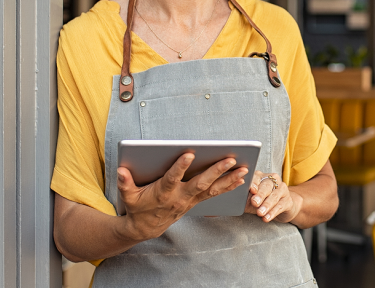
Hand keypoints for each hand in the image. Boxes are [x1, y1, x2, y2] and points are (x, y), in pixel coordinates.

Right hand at [117, 153, 247, 240]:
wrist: (146, 228)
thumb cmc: (138, 207)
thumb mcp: (128, 196)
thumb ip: (125, 183)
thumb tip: (121, 170)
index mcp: (163, 192)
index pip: (172, 178)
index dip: (180, 167)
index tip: (189, 154)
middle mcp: (180, 196)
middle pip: (200, 183)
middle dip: (216, 171)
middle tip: (230, 159)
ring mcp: (190, 200)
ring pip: (213, 189)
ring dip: (229, 179)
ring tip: (244, 169)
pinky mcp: (196, 201)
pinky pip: (215, 193)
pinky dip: (228, 186)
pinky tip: (241, 179)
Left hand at [245, 171, 302, 223]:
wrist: (281, 206)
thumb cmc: (262, 201)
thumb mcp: (251, 199)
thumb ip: (245, 198)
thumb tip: (234, 201)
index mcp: (261, 177)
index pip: (257, 177)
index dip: (254, 183)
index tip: (251, 190)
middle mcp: (273, 180)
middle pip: (267, 186)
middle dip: (260, 195)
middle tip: (254, 202)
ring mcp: (282, 189)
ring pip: (274, 196)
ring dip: (266, 205)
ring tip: (260, 213)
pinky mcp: (288, 200)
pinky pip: (280, 206)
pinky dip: (272, 212)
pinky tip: (267, 218)